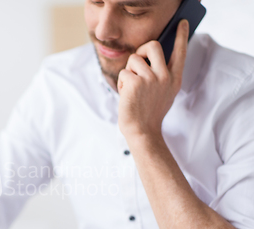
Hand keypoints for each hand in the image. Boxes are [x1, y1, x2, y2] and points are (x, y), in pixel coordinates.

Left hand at [117, 19, 188, 138]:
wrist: (142, 131)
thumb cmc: (148, 113)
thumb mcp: (163, 93)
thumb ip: (161, 76)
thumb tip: (148, 59)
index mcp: (174, 79)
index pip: (180, 52)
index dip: (181, 36)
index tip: (181, 23)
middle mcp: (165, 76)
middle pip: (153, 46)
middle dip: (141, 50)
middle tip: (138, 62)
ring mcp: (151, 79)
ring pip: (134, 59)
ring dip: (128, 72)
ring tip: (131, 88)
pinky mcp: (136, 83)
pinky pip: (124, 72)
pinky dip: (121, 84)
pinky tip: (126, 95)